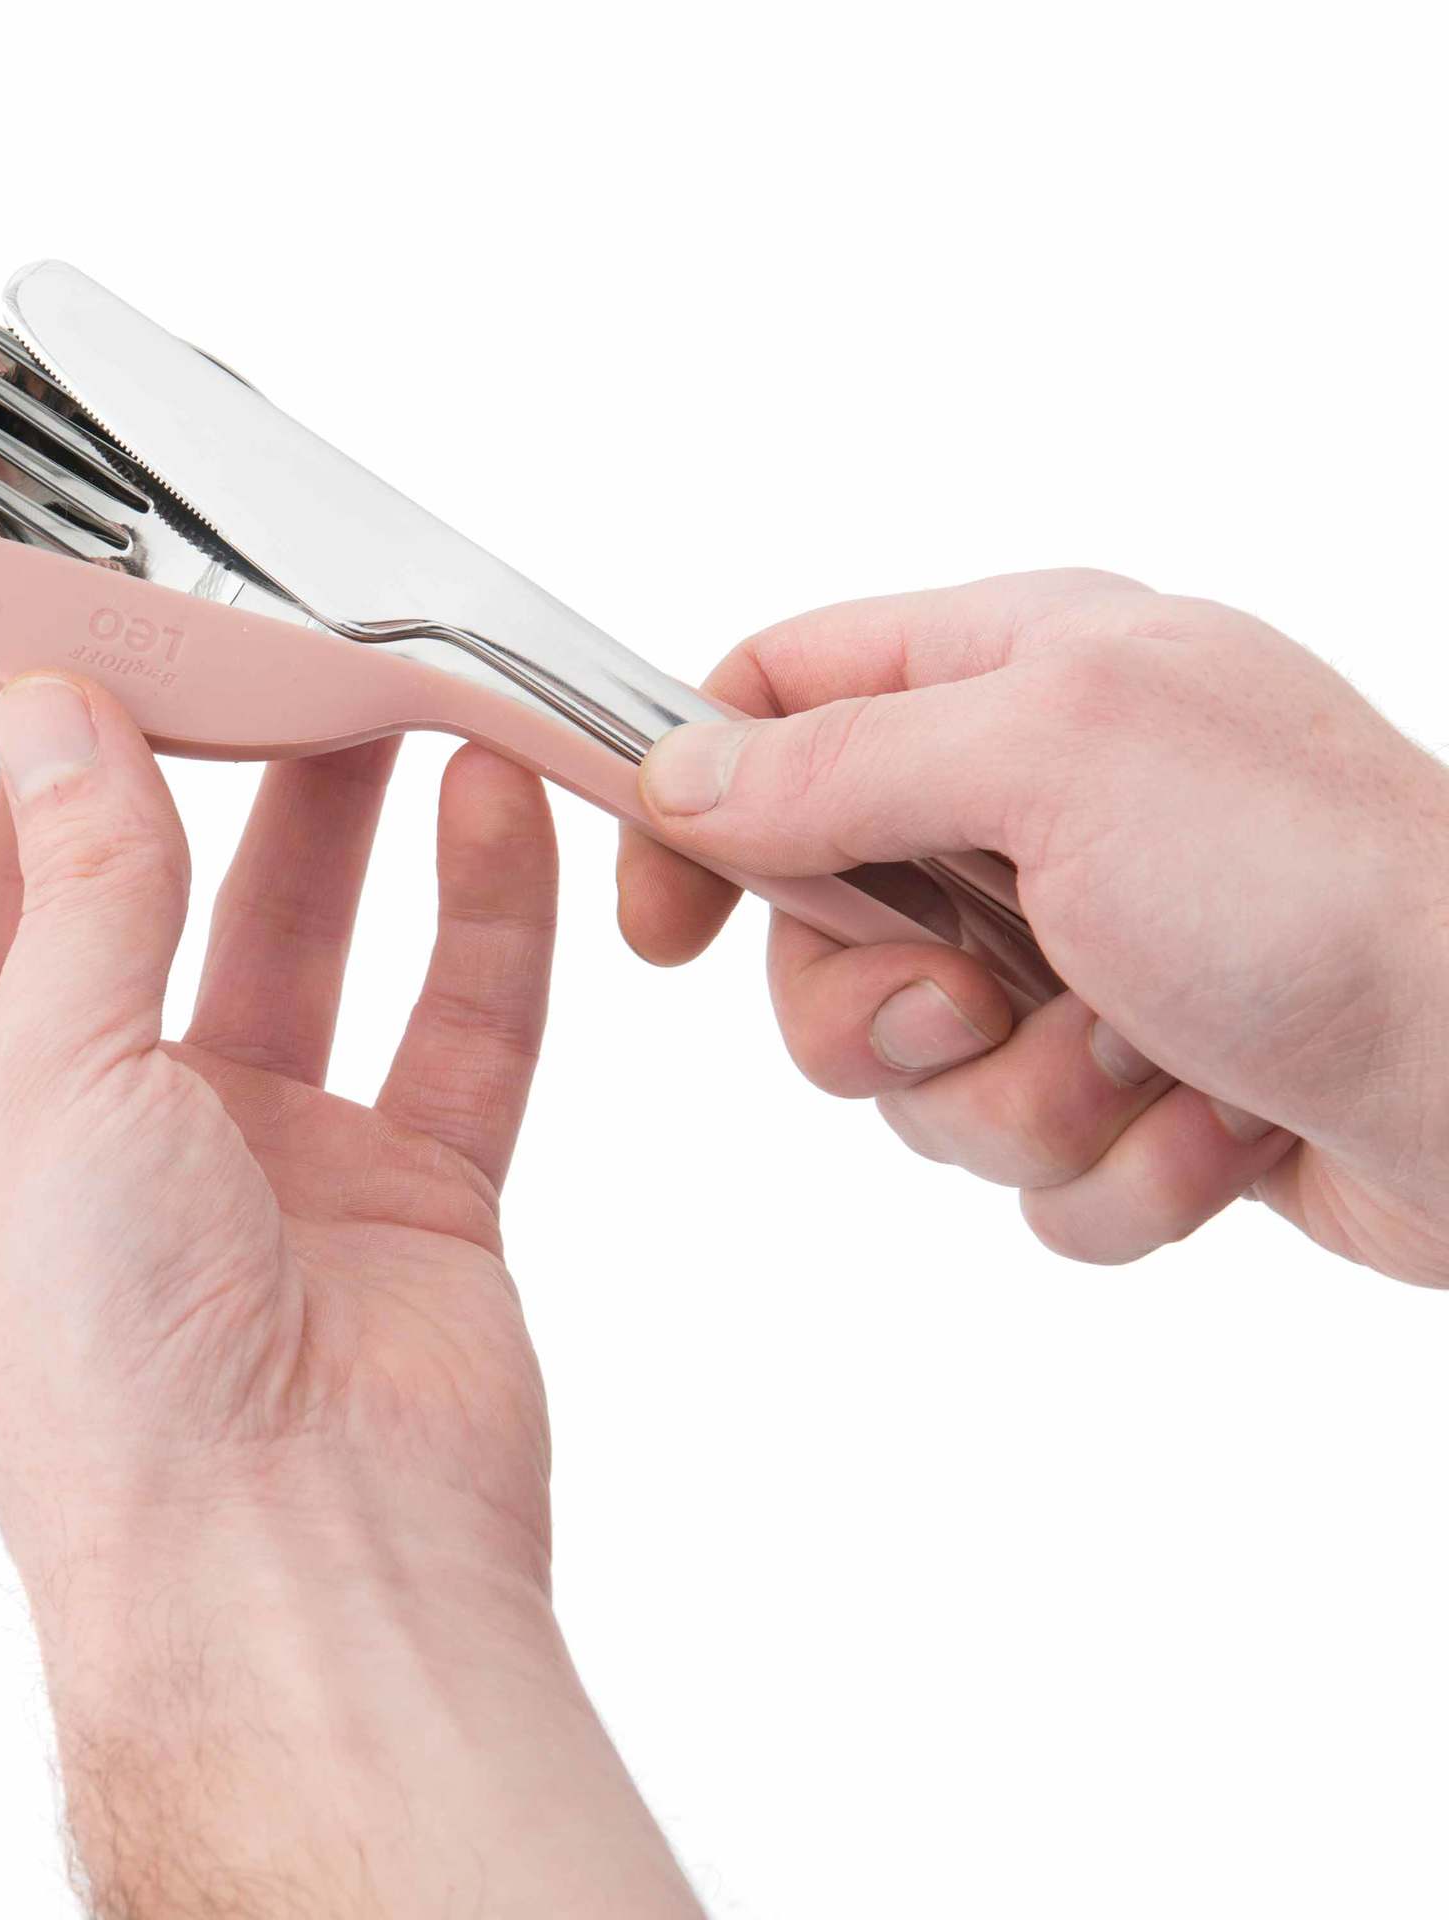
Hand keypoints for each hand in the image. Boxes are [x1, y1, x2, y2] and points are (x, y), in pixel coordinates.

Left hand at [0, 613, 698, 1916]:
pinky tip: (491, 798)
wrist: (308, 1570)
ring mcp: (257, 1149)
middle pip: (102, 881)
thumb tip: (64, 710)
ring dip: (325, 807)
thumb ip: (80, 889)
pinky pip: (453, 1017)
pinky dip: (480, 913)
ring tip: (356, 670)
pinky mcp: (403, 1181)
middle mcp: (92, 1117)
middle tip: (186, 605)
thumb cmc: (113, 1376)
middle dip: (139, 745)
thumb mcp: (48, 1086)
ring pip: (292, 931)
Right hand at [619, 570, 1448, 1282]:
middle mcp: (1038, 809)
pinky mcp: (1135, 1083)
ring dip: (1021, 1100)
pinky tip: (1220, 1128)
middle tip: (970, 1006)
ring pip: (916, 1073)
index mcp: (1014, 679)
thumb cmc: (1320, 886)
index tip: (667, 935)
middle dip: (880, 1012)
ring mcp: (1085, 953)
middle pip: (822, 928)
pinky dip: (1114, 1171)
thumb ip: (842, 762)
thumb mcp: (1055, 762)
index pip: (776, 702)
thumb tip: (682, 775)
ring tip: (1149, 1063)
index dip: (694, 807)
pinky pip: (1026, 1164)